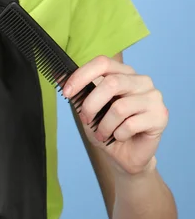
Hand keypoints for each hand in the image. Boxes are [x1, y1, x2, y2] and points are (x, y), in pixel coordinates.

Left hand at [63, 56, 167, 175]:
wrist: (126, 155)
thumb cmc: (107, 129)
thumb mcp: (87, 109)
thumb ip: (77, 92)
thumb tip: (57, 74)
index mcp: (123, 74)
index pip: (102, 63)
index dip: (81, 76)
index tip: (66, 93)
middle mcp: (141, 81)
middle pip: (111, 83)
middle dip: (91, 105)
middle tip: (85, 120)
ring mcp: (153, 97)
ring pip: (120, 107)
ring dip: (104, 126)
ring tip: (103, 134)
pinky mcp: (160, 116)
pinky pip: (130, 124)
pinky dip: (118, 135)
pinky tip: (120, 137)